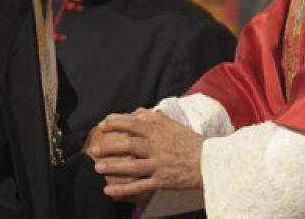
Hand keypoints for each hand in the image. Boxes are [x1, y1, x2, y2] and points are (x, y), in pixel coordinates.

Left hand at [90, 109, 204, 198]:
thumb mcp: (174, 125)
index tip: (104, 124)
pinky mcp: (161, 181)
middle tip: (95, 149)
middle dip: (109, 146)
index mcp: (160, 131)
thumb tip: (137, 113)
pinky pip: (139, 186)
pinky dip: (123, 190)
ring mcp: (158, 164)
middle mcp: (157, 147)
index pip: (134, 123)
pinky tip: (109, 191)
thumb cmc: (191, 143)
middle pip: (128, 145)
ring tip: (98, 167)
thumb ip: (155, 118)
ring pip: (131, 166)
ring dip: (112, 166)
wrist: (209, 162)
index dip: (116, 122)